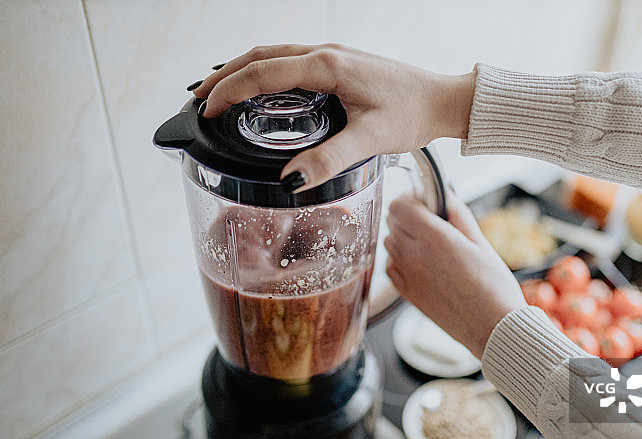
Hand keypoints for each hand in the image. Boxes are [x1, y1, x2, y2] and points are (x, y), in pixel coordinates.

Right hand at [193, 44, 474, 191]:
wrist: (442, 100)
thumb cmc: (412, 113)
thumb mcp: (370, 139)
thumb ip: (329, 160)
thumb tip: (290, 181)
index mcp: (327, 66)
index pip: (262, 73)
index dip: (229, 91)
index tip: (206, 110)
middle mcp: (326, 54)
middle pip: (260, 56)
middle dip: (225, 75)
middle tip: (199, 98)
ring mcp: (333, 56)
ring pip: (275, 55)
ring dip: (244, 70)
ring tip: (221, 91)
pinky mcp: (340, 64)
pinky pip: (291, 61)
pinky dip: (266, 72)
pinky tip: (264, 92)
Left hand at [384, 196, 525, 357]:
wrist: (492, 327)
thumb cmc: (494, 289)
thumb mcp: (481, 243)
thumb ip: (458, 215)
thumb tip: (446, 197)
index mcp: (434, 238)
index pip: (400, 205)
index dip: (411, 198)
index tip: (425, 201)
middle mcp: (414, 256)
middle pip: (392, 222)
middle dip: (409, 215)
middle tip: (431, 221)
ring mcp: (407, 276)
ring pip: (389, 243)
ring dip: (403, 237)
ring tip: (429, 244)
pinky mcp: (407, 294)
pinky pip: (390, 267)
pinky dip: (400, 260)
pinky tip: (422, 263)